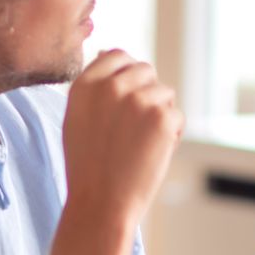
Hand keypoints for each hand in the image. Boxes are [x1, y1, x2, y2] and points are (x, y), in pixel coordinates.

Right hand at [61, 49, 183, 225]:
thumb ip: (94, 84)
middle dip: (147, 94)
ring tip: (139, 145)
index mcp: (85, 84)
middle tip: (133, 130)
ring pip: (165, 94)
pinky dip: (172, 135)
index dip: (128, 75)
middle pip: (146, 71)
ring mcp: (138, 100)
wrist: (101, 204)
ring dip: (160, 116)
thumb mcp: (78, 117)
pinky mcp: (162, 117)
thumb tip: (109, 51)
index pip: (118, 55)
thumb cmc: (89, 166)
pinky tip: (151, 154)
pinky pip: (177, 116)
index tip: (127, 100)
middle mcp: (111, 86)